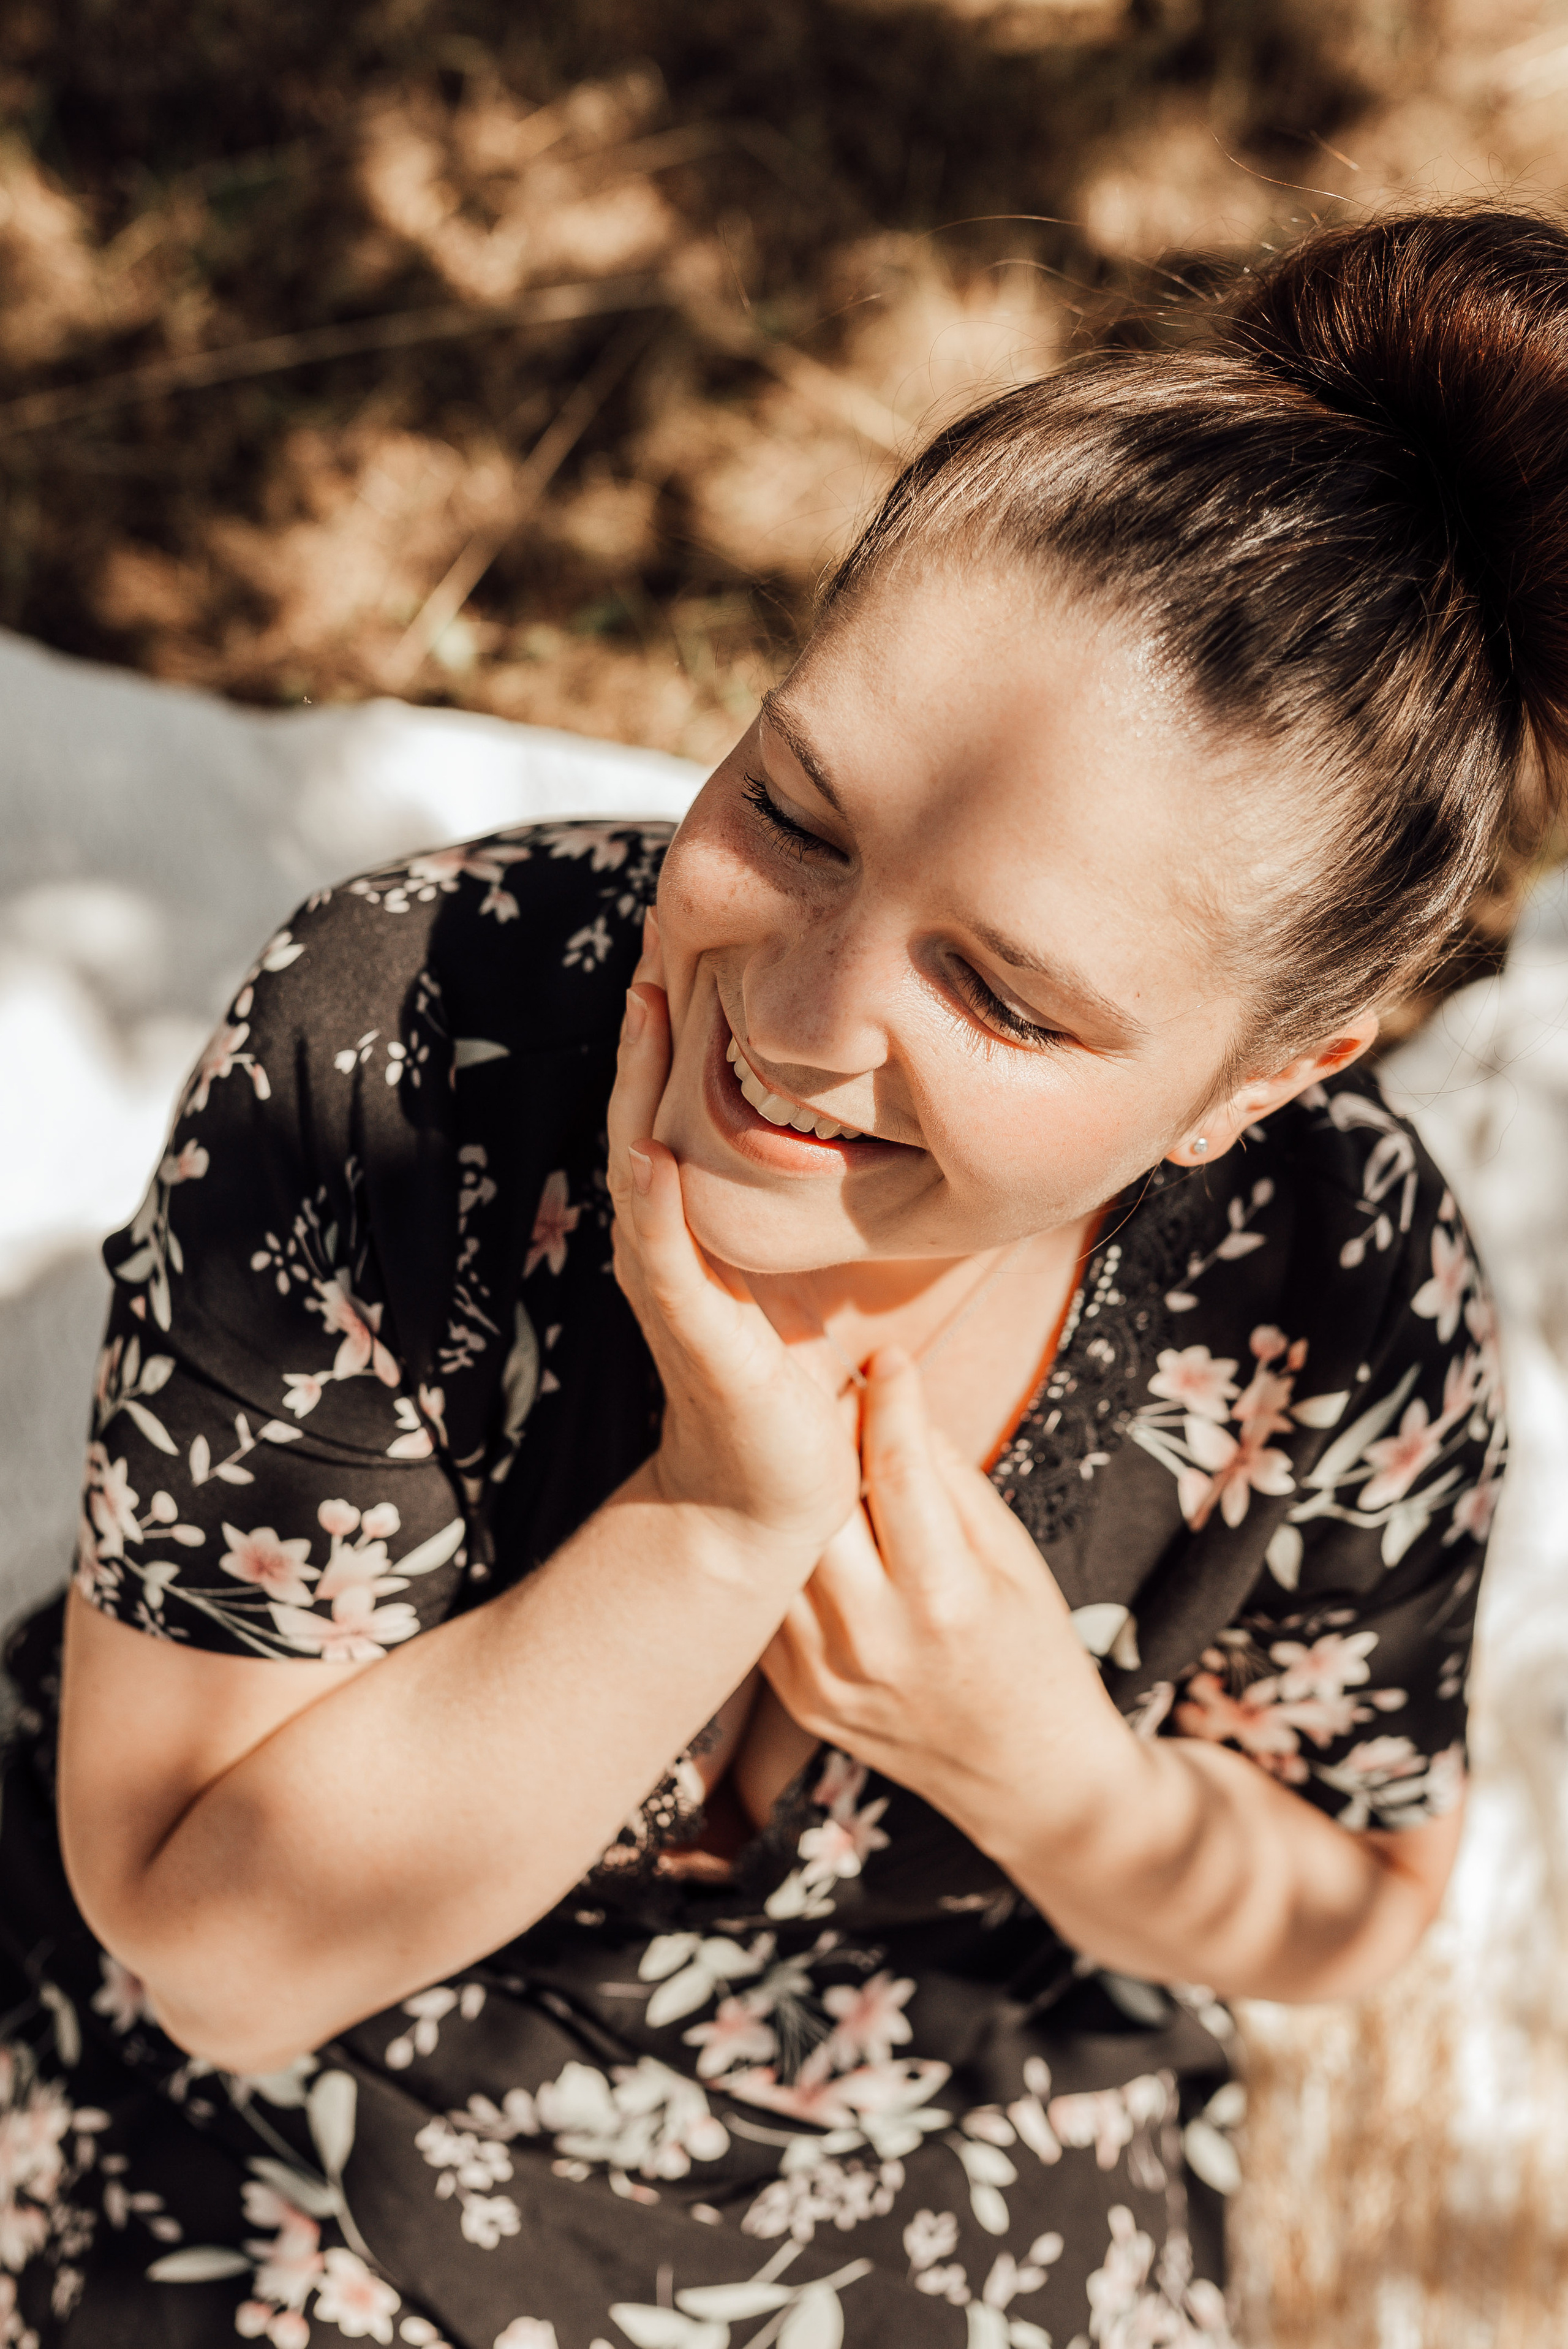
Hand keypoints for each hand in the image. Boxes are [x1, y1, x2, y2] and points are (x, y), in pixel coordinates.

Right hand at [607, 913, 861, 1559]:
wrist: (779, 1488)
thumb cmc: (827, 1370)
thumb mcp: (867, 1258)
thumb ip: (900, 1189)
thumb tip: (984, 1121)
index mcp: (705, 1206)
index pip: (690, 1090)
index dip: (698, 1013)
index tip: (716, 926)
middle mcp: (670, 1226)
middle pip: (650, 1097)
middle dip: (655, 1016)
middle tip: (666, 922)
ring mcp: (667, 1269)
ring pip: (639, 1150)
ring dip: (638, 1076)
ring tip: (648, 996)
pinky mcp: (681, 1320)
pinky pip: (659, 1243)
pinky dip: (651, 1187)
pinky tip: (654, 1136)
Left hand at [760, 1348, 1143, 1851]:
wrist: (1024, 1777)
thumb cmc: (1034, 1652)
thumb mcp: (1015, 1561)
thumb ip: (951, 1482)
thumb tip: (894, 1399)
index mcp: (943, 1601)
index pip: (898, 1468)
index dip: (891, 1397)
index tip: (889, 1358)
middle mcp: (872, 1641)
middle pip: (820, 1501)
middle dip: (829, 1434)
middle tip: (837, 1393)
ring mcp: (823, 1675)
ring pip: (782, 1548)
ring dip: (796, 1491)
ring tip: (813, 1451)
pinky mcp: (795, 1695)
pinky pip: (771, 1599)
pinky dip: (783, 1554)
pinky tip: (801, 1521)